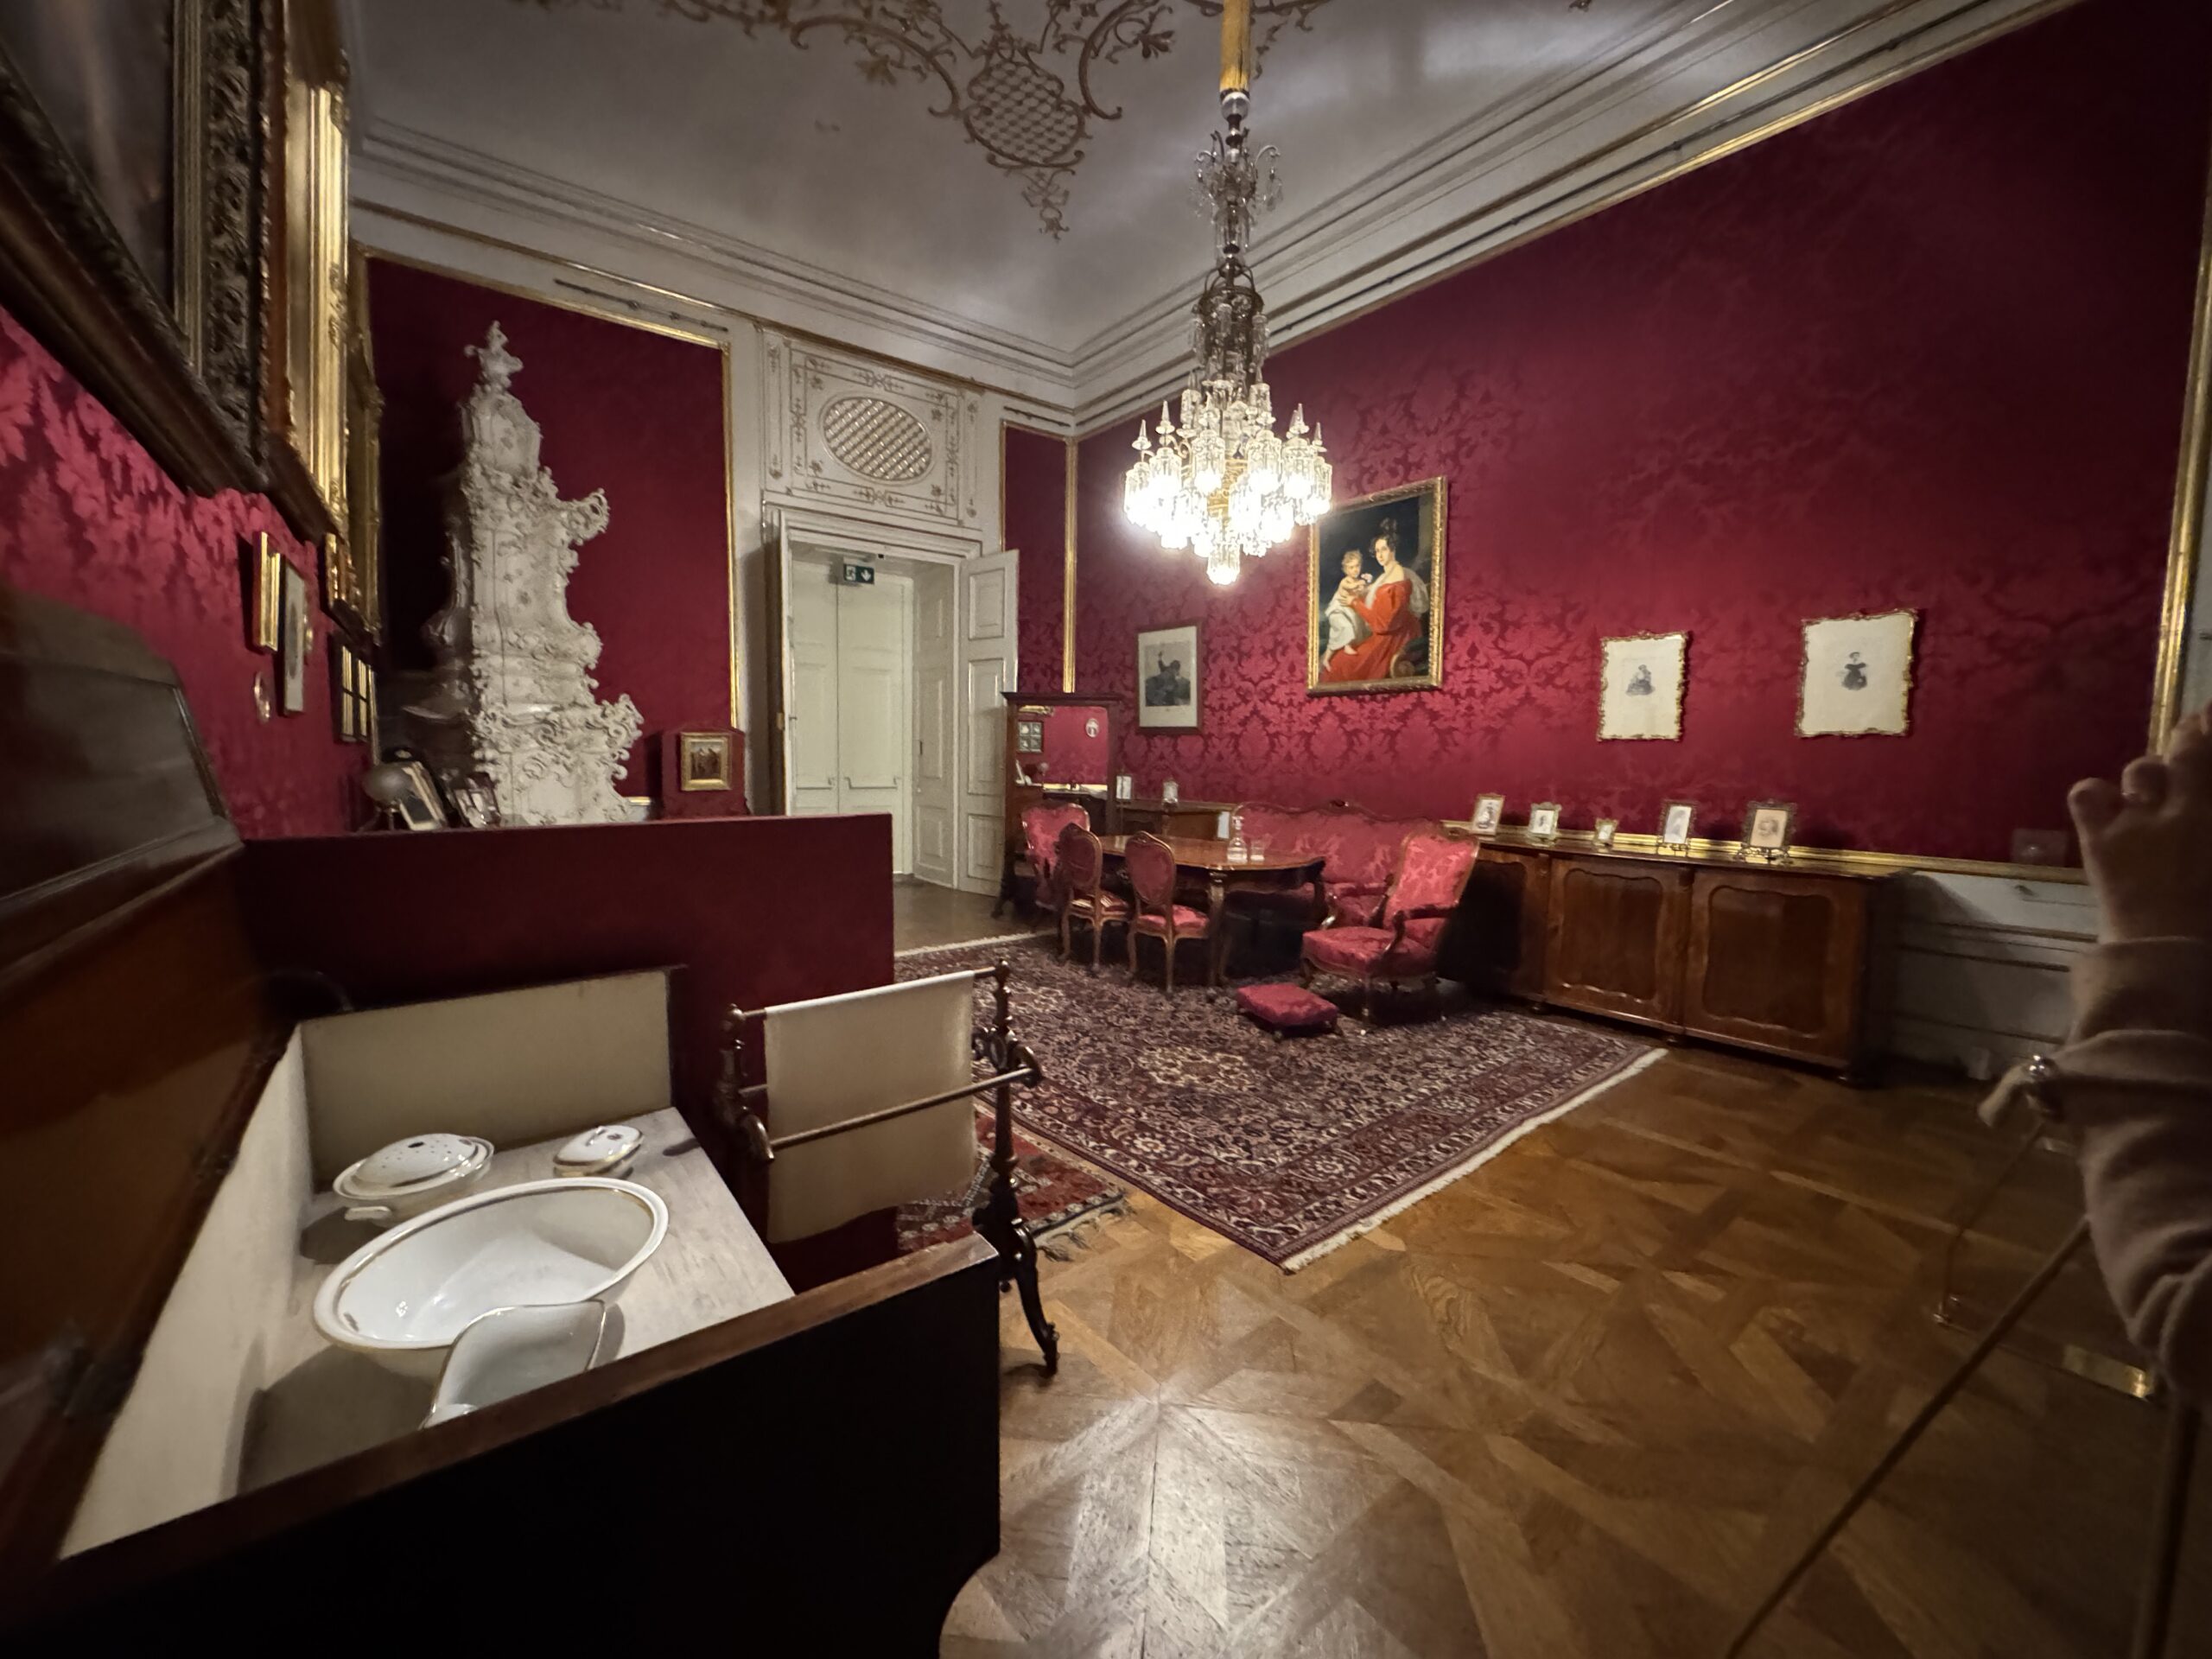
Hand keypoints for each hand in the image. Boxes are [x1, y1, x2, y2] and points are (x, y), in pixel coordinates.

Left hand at [2069, 703, 2211, 943]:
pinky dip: (2097, 795)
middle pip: (2190, 751)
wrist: (2171, 958)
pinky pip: (2089, 794)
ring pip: (2142, 770)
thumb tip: (2197, 808)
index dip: (2209, 729)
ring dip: (2148, 775)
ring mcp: (2140, 821)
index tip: (2209, 714)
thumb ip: (2205, 824)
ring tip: (2150, 793)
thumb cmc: (2210, 917)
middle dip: (2192, 734)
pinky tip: (2106, 805)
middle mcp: (2187, 810)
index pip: (2207, 758)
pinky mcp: (2102, 838)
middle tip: (2195, 726)